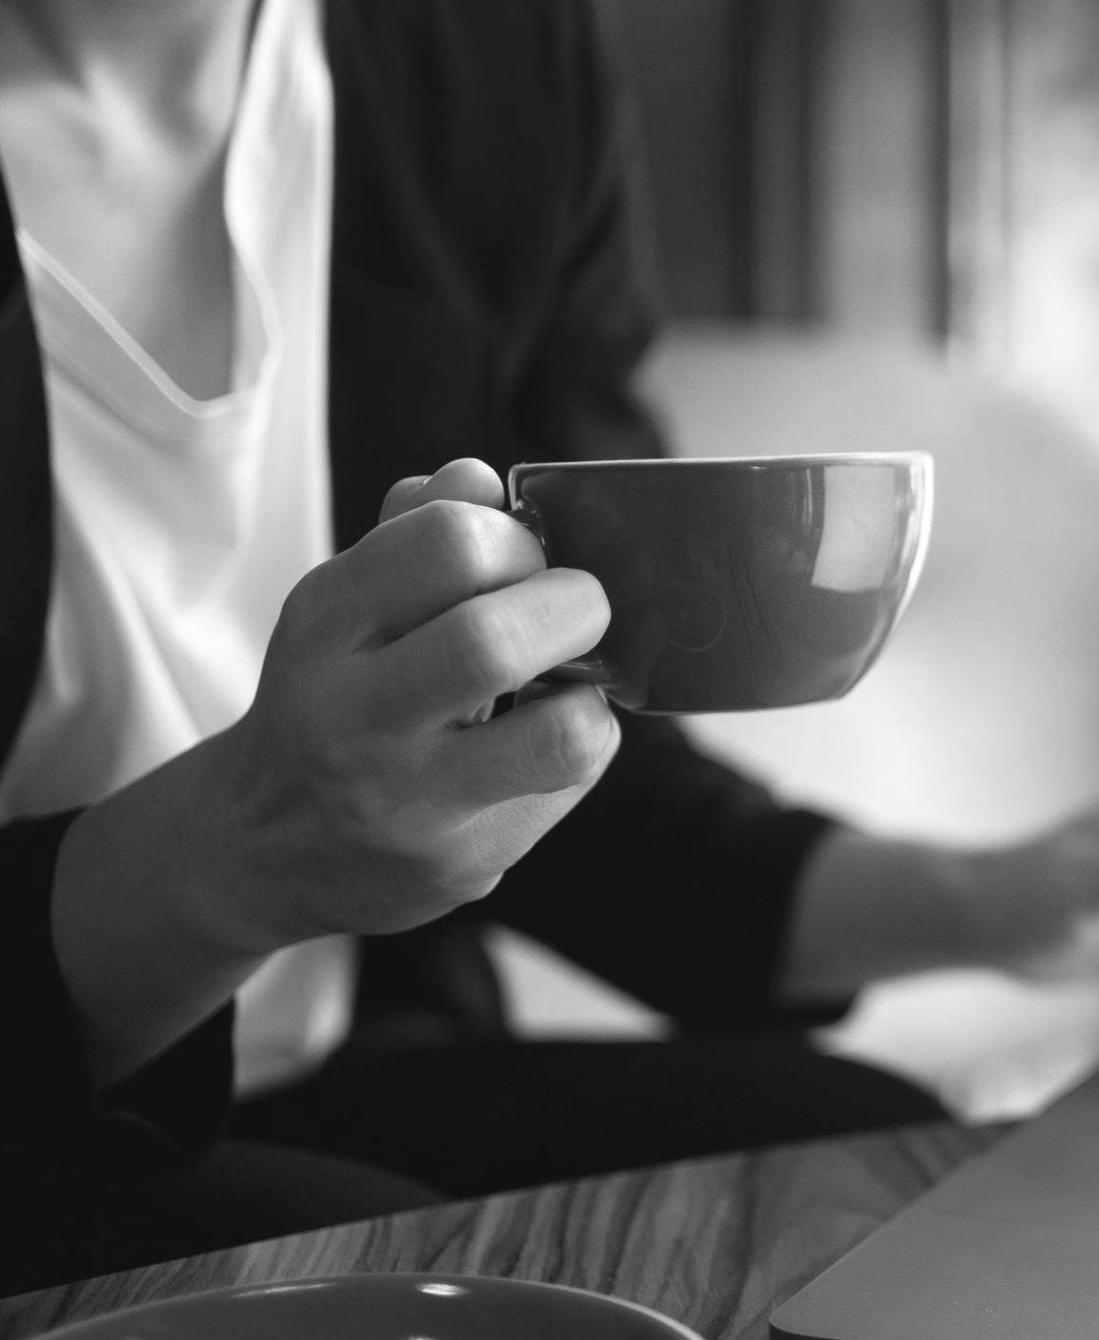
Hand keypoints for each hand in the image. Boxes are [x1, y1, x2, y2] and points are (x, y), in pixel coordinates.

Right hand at [190, 457, 618, 948]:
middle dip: (573, 609)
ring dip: (591, 695)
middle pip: (497, 639)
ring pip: (562, 734)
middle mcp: (355, 716)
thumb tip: (479, 477)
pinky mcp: (461, 862)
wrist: (267, 849)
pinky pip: (570, 784)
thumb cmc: (335, 699)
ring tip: (566, 687)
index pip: (448, 543)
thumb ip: (415, 535)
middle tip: (576, 612)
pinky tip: (540, 743)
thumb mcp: (347, 609)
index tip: (525, 558)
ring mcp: (409, 800)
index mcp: (324, 626)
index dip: (517, 539)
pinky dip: (581, 745)